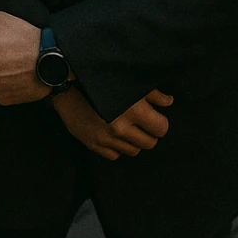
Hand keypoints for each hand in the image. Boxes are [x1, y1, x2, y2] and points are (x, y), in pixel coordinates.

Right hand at [52, 88, 173, 160]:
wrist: (68, 87)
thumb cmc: (102, 81)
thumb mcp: (130, 82)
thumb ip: (152, 94)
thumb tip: (168, 102)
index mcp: (134, 111)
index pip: (161, 128)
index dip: (160, 123)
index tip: (155, 118)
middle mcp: (121, 128)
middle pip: (149, 144)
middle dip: (149, 134)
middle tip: (143, 124)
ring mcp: (106, 138)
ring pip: (133, 151)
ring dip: (134, 142)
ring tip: (129, 128)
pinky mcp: (94, 144)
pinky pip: (115, 155)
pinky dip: (117, 147)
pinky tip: (114, 134)